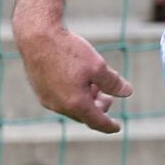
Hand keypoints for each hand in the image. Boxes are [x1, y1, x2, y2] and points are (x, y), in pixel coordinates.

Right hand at [17, 25, 132, 133]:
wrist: (37, 36)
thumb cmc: (68, 50)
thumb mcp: (98, 66)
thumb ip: (113, 82)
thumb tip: (127, 92)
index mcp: (75, 103)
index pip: (96, 122)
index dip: (109, 125)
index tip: (117, 128)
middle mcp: (59, 106)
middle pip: (84, 115)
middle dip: (97, 108)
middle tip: (107, 96)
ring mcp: (47, 99)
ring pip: (71, 107)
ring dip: (85, 101)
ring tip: (94, 85)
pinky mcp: (39, 90)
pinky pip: (60, 100)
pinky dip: (72, 96)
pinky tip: (78, 80)